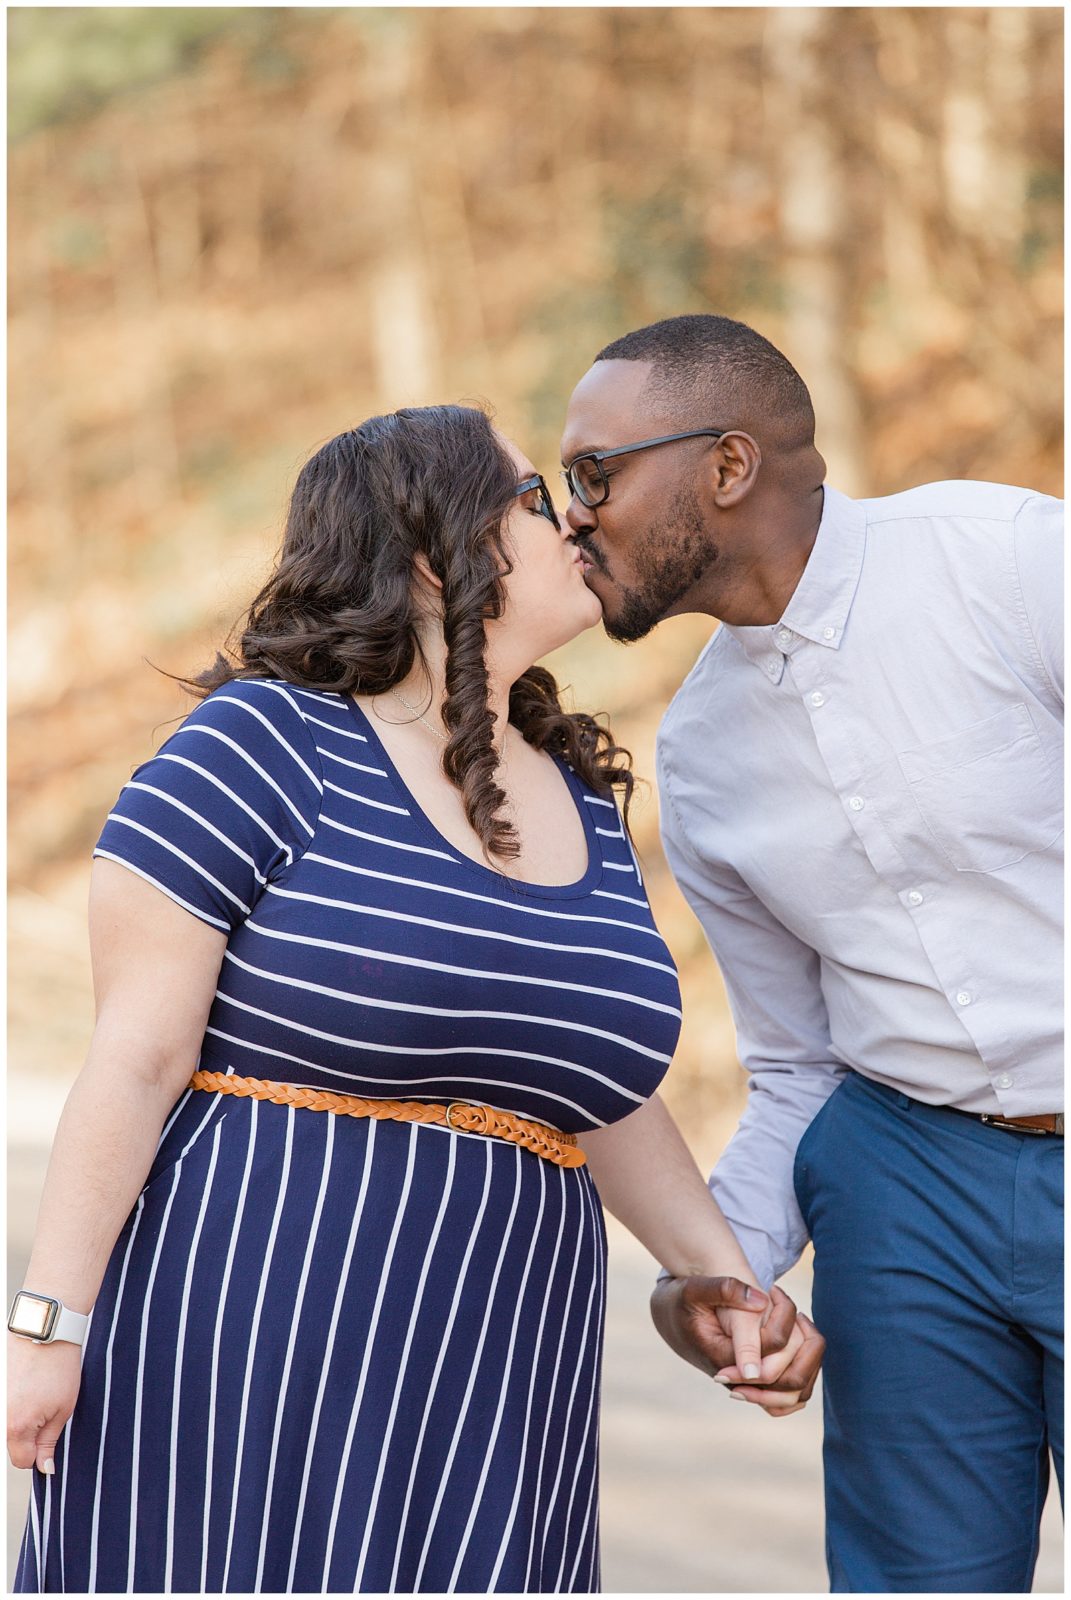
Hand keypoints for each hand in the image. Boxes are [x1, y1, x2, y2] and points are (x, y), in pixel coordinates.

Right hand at [7, 1336, 81, 1474]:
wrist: (44, 1330)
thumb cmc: (59, 1368)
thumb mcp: (63, 1408)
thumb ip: (49, 1442)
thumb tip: (45, 1468)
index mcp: (16, 1428)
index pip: (22, 1461)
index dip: (38, 1452)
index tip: (48, 1434)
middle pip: (10, 1442)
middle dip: (26, 1434)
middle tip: (43, 1407)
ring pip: (6, 1424)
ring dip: (18, 1416)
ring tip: (33, 1393)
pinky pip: (4, 1406)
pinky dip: (12, 1400)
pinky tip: (24, 1384)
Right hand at [651, 1275, 825, 1416]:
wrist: (673, 1318)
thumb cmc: (683, 1301)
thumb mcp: (695, 1288)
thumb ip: (724, 1290)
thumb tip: (761, 1302)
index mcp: (724, 1361)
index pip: (770, 1364)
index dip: (783, 1327)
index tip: (772, 1292)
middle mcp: (740, 1381)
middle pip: (793, 1383)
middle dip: (804, 1342)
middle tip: (791, 1308)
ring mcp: (750, 1385)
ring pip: (799, 1392)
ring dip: (808, 1354)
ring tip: (797, 1319)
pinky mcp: (758, 1382)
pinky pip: (793, 1393)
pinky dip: (805, 1366)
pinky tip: (797, 1333)